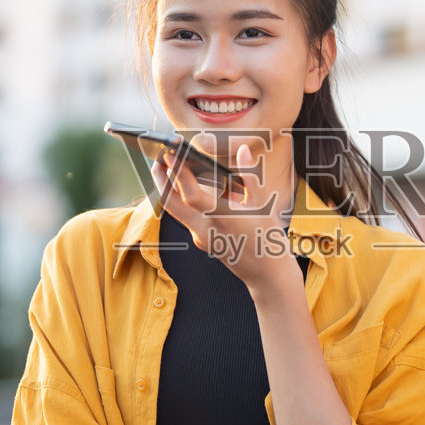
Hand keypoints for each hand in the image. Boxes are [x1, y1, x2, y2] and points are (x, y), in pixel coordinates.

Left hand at [148, 143, 296, 291]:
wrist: (266, 274)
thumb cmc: (267, 237)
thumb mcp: (263, 205)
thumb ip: (249, 176)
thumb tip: (242, 150)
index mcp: (224, 218)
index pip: (192, 195)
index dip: (179, 174)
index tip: (170, 154)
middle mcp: (206, 230)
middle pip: (172, 205)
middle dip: (161, 180)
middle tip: (156, 159)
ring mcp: (201, 238)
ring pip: (176, 211)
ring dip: (169, 190)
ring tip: (166, 168)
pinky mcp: (201, 241)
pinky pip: (186, 217)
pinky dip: (183, 201)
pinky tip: (186, 187)